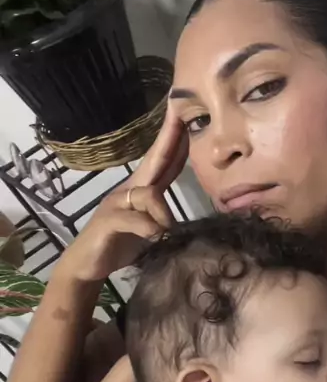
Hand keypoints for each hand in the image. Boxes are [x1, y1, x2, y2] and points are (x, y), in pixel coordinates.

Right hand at [58, 106, 187, 282]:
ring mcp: (116, 203)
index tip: (185, 118)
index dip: (176, 142)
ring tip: (163, 233)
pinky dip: (148, 228)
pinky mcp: (108, 221)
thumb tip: (182, 214)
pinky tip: (154, 236)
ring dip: (163, 214)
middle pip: (154, 161)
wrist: (85, 264)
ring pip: (149, 194)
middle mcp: (129, 190)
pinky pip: (135, 218)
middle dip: (168, 139)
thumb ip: (163, 216)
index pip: (163, 162)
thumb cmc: (118, 244)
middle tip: (179, 117)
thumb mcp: (148, 229)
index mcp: (141, 191)